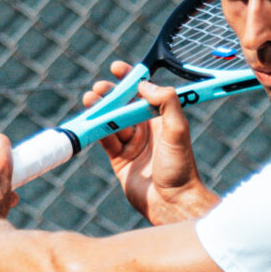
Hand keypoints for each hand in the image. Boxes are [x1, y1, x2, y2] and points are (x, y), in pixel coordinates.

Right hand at [81, 61, 219, 226]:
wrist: (173, 203)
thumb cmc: (180, 167)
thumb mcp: (178, 129)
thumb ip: (166, 102)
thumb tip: (144, 84)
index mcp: (161, 118)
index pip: (143, 92)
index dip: (129, 78)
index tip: (116, 68)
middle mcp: (146, 129)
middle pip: (123, 105)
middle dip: (110, 95)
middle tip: (98, 88)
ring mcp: (132, 145)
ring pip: (112, 122)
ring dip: (100, 110)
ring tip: (89, 100)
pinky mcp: (120, 161)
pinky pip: (106, 141)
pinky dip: (97, 131)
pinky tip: (91, 122)